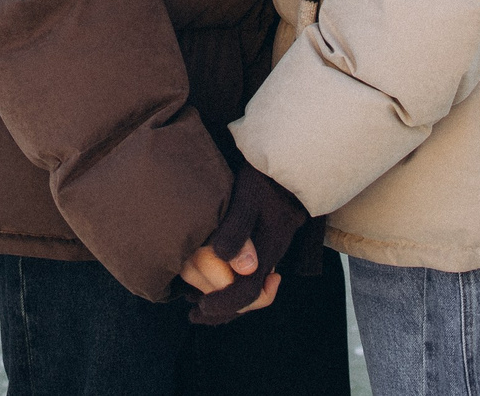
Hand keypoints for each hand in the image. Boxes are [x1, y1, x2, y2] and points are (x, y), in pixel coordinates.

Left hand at [187, 164, 310, 325]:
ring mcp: (267, 253)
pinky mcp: (263, 247)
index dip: (224, 304)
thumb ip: (237, 229)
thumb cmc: (263, 178)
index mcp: (268, 250)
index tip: (198, 307)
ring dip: (222, 297)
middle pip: (248, 298)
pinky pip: (247, 275)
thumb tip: (223, 257)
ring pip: (247, 289)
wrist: (285, 166)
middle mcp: (270, 257)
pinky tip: (206, 281)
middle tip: (193, 313)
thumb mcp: (249, 198)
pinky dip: (227, 284)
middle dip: (221, 307)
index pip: (249, 293)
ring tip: (195, 300)